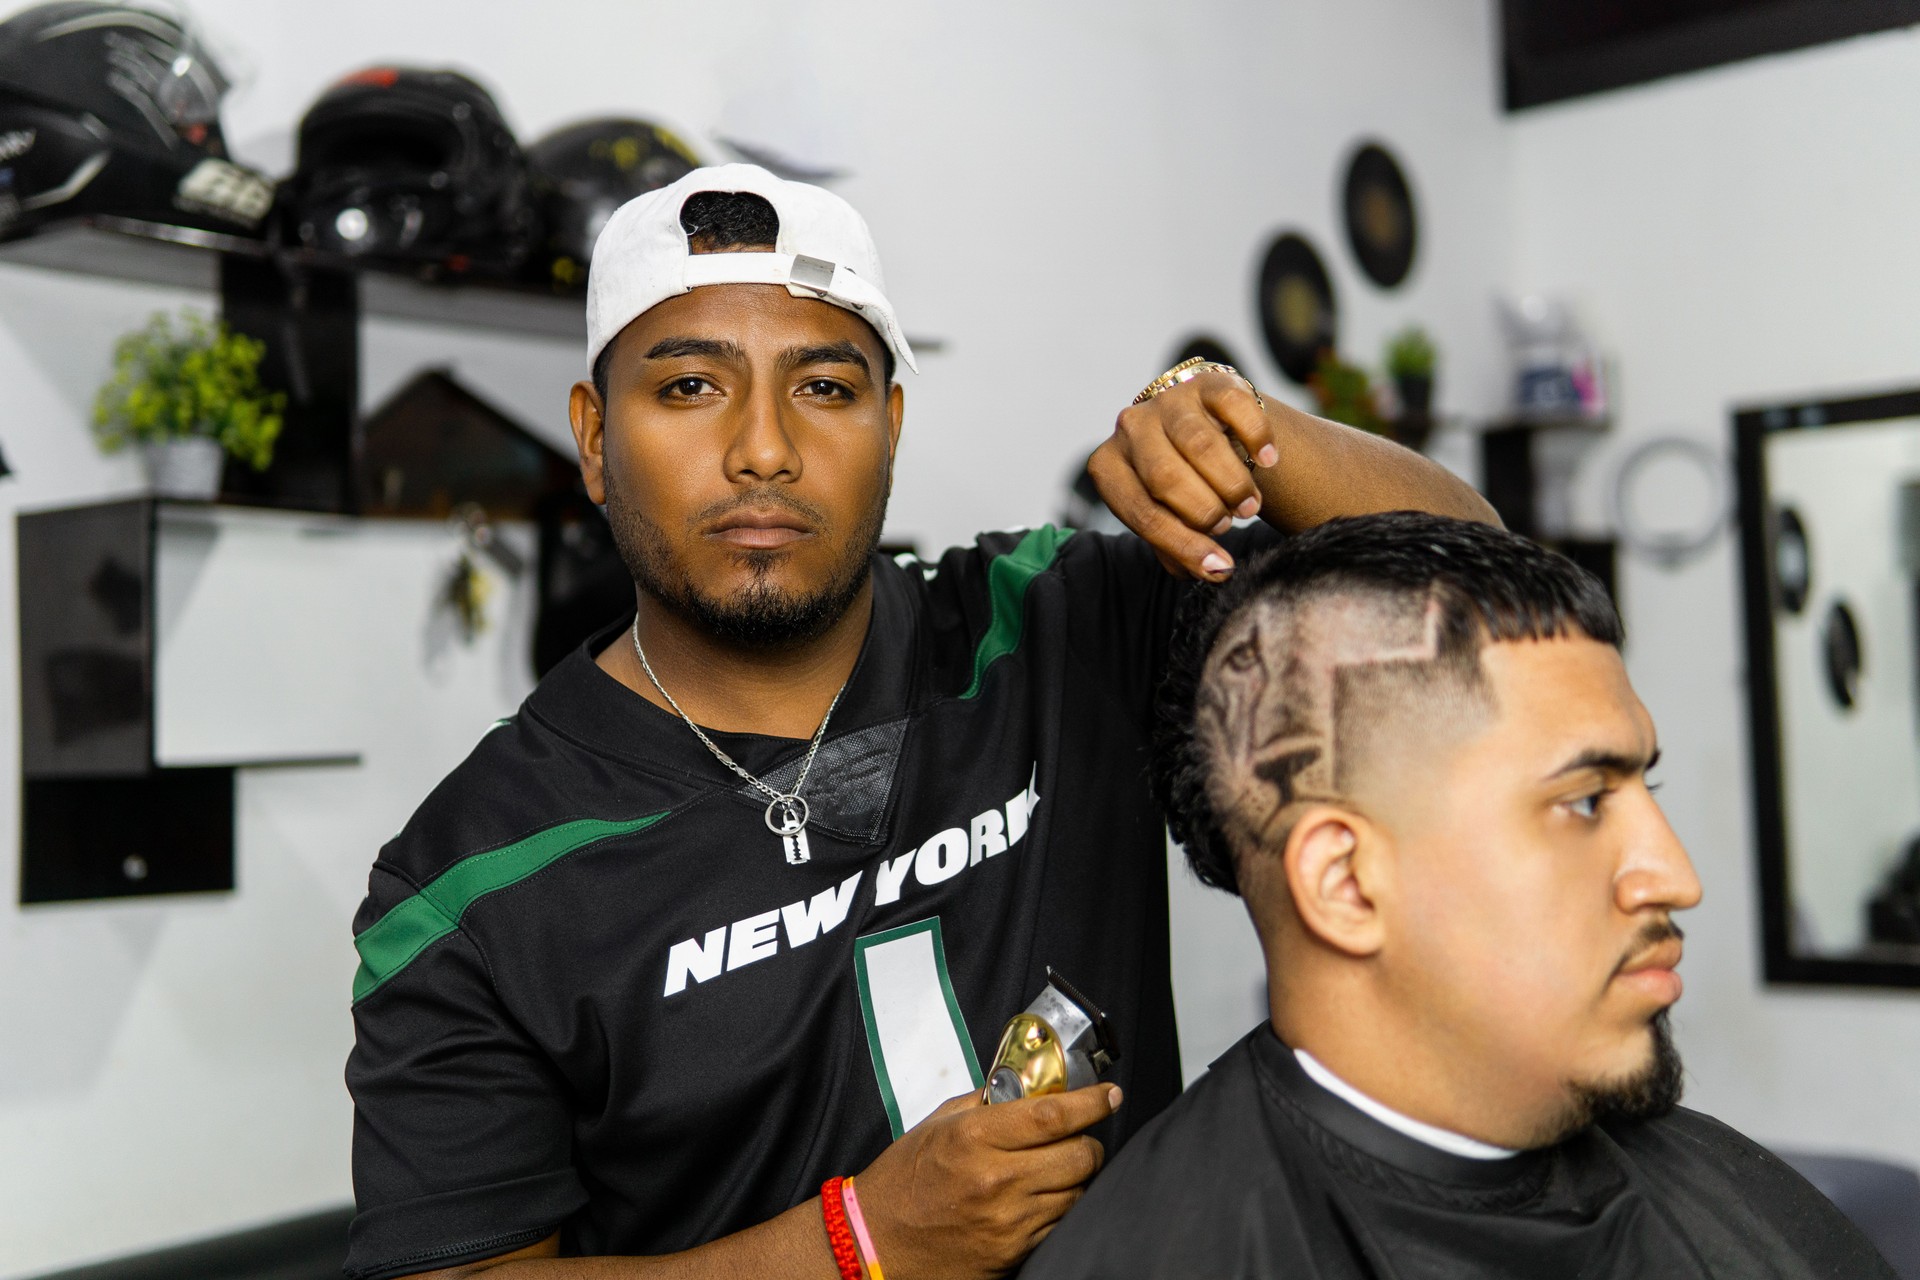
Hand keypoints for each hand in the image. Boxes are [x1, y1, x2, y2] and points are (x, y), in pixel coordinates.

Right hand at [852, 1083, 1121, 1279]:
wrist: (876, 1244)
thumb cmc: (902, 1181)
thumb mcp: (937, 1125)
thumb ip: (984, 1103)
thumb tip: (1027, 1087)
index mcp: (975, 1138)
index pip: (1054, 1115)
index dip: (1091, 1102)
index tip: (1108, 1095)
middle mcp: (997, 1179)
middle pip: (1079, 1155)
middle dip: (1089, 1142)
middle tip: (1082, 1135)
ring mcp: (1009, 1221)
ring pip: (1078, 1193)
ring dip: (1079, 1176)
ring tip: (1062, 1167)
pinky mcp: (1014, 1252)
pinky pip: (1060, 1224)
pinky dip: (1062, 1207)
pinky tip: (1047, 1197)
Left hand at [1088, 370, 1278, 580]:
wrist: (1206, 431)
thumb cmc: (1182, 486)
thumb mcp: (1168, 517)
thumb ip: (1181, 547)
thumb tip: (1213, 571)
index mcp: (1109, 467)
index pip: (1141, 513)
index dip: (1183, 544)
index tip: (1219, 567)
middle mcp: (1131, 428)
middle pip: (1165, 477)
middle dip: (1204, 510)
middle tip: (1229, 524)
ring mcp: (1168, 401)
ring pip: (1199, 445)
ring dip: (1231, 483)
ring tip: (1250, 506)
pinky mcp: (1207, 381)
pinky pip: (1234, 406)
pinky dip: (1256, 437)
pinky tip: (1268, 461)